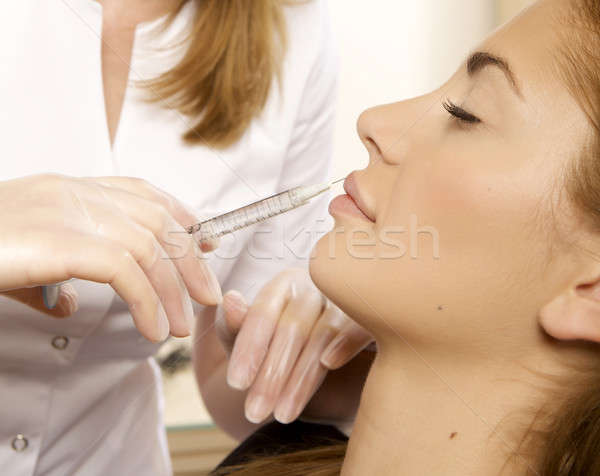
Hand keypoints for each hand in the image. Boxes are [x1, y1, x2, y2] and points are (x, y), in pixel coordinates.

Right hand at [0, 174, 221, 340]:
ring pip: (149, 244)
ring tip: (181, 327)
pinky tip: (152, 328)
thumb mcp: (19, 262)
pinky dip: (148, 301)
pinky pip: (126, 269)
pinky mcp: (58, 240)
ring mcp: (65, 212)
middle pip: (156, 219)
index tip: (205, 243)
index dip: (181, 216)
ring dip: (174, 289)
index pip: (142, 192)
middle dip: (191, 259)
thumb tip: (73, 304)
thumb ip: (52, 277)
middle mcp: (73, 192)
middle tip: (208, 295)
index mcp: (67, 189)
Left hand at [219, 268, 372, 423]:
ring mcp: (347, 301)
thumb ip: (234, 327)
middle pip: (292, 326)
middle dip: (271, 373)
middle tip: (254, 412)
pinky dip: (346, 342)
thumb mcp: (252, 348)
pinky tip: (328, 363)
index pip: (263, 312)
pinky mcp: (374, 318)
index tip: (236, 384)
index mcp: (284, 286)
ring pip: (323, 334)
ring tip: (282, 415)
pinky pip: (360, 325)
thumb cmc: (285, 360)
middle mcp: (317, 287)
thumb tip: (230, 300)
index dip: (249, 347)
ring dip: (301, 377)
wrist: (334, 386)